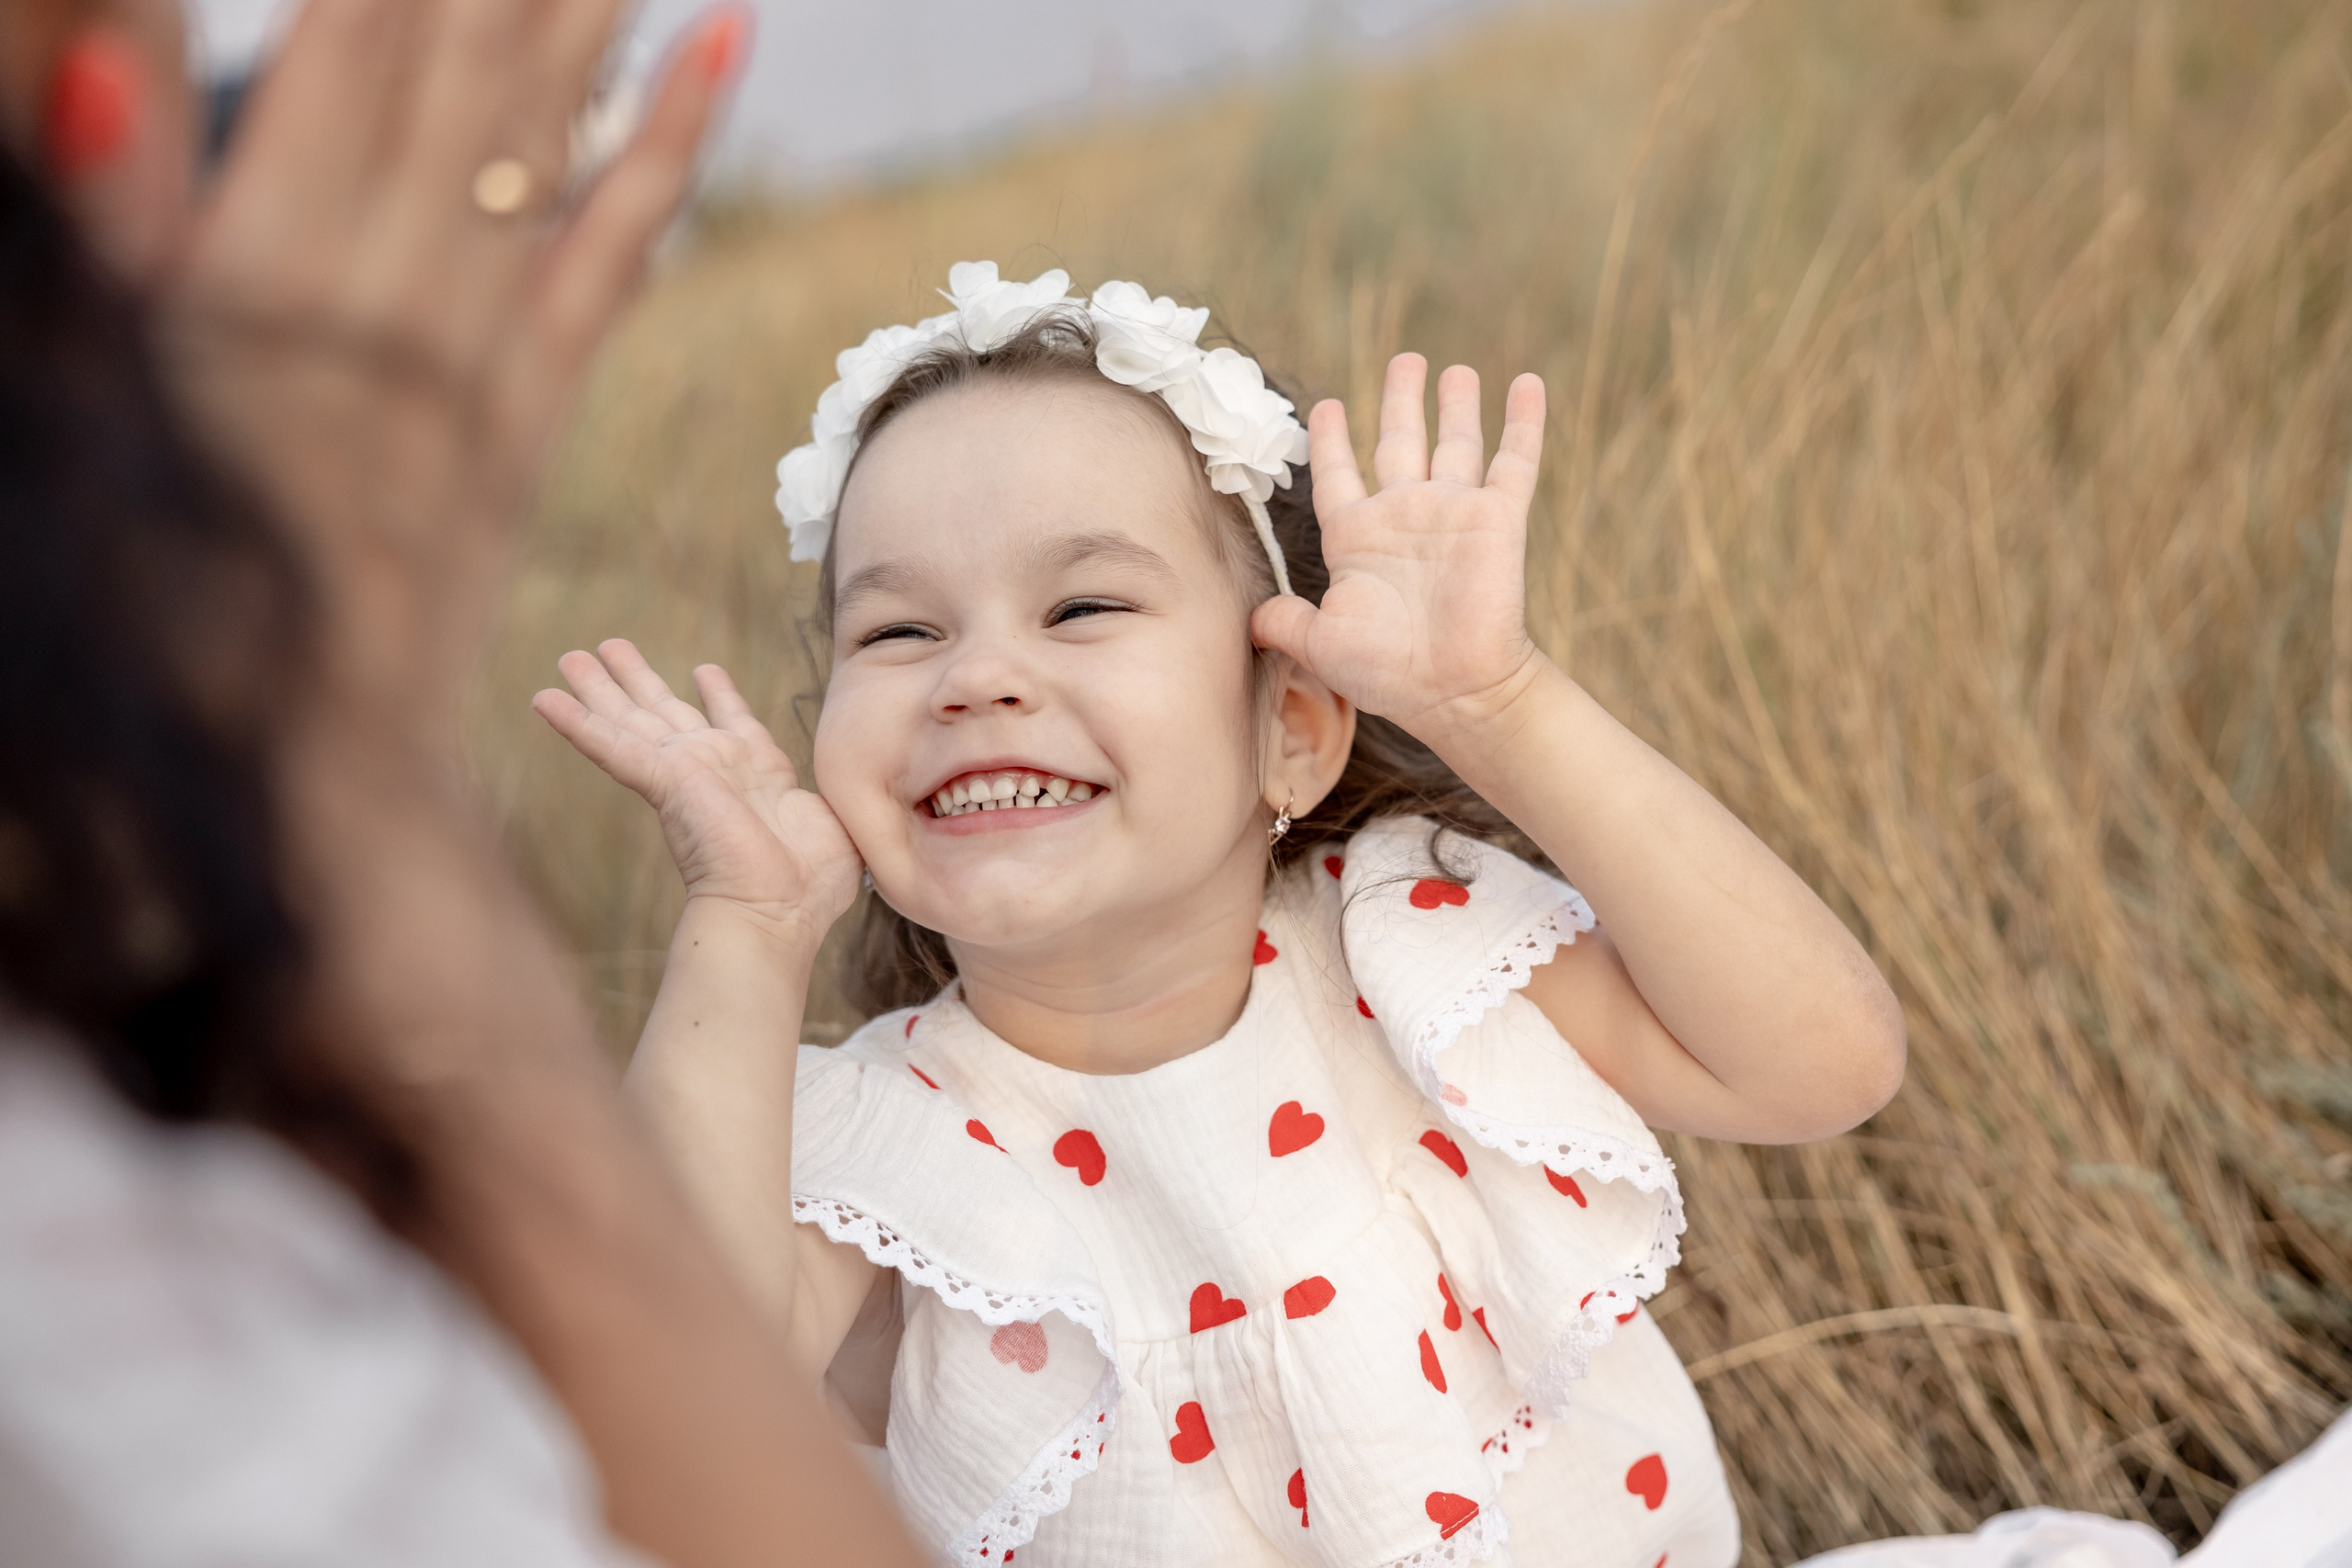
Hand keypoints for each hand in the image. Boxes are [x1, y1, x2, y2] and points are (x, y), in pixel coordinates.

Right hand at [163, 0, 748, 745]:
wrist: (298, 750)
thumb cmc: (159, 580)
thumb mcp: (97, 388)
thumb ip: (110, 215)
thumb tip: (111, 65)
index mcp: (254, 272)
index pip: (346, 47)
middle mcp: (381, 291)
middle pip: (455, 63)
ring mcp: (473, 349)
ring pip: (541, 130)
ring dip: (584, 8)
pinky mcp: (531, 402)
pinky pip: (615, 247)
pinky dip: (669, 140)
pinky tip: (721, 37)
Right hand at [535, 641, 863, 937]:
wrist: (778, 912)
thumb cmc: (813, 884)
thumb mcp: (836, 820)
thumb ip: (832, 799)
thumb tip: (865, 791)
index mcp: (758, 775)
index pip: (732, 723)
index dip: (719, 694)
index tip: (705, 668)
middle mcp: (715, 769)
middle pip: (665, 712)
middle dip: (637, 680)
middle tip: (607, 646)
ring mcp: (685, 773)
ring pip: (631, 720)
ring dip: (599, 689)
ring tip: (569, 655)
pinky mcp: (665, 781)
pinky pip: (612, 746)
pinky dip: (576, 723)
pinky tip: (541, 698)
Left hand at [1251, 354, 1548, 740]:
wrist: (1453, 689)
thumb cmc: (1387, 672)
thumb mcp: (1320, 643)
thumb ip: (1285, 621)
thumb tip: (1251, 619)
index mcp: (1358, 538)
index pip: (1339, 474)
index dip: (1332, 440)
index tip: (1328, 406)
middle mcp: (1404, 516)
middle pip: (1399, 441)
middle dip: (1401, 400)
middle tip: (1405, 360)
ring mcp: (1453, 512)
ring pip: (1455, 441)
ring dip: (1456, 404)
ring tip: (1454, 369)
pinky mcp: (1498, 518)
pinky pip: (1513, 460)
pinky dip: (1522, 421)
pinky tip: (1527, 382)